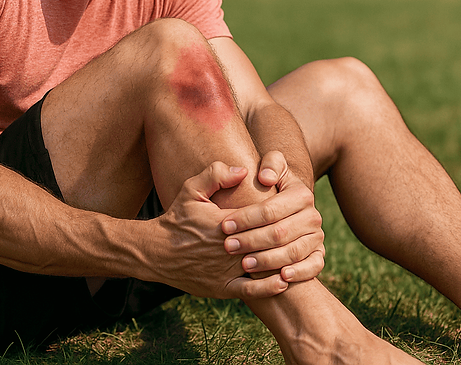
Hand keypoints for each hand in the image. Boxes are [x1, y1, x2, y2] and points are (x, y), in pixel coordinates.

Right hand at [152, 161, 290, 299]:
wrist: (158, 252)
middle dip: (284, 238)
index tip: (292, 209)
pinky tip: (283, 280)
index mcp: (224, 222)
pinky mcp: (223, 287)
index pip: (260, 217)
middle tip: (302, 232)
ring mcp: (225, 270)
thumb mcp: (191, 189)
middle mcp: (227, 247)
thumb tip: (243, 170)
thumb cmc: (178, 218)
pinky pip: (251, 291)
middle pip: (266, 243)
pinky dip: (269, 287)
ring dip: (281, 263)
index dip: (277, 214)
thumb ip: (216, 174)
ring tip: (299, 256)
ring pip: (262, 268)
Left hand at [220, 151, 324, 282]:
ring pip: (293, 252)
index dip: (246, 218)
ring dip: (268, 260)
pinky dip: (300, 273)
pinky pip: (314, 266)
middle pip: (280, 233)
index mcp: (301, 194)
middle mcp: (312, 216)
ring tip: (244, 265)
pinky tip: (281, 278)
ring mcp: (317, 237)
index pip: (270, 209)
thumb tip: (266, 177)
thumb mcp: (271, 169)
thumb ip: (271, 163)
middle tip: (228, 247)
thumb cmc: (268, 188)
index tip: (224, 225)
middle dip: (251, 241)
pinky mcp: (318, 255)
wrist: (283, 211)